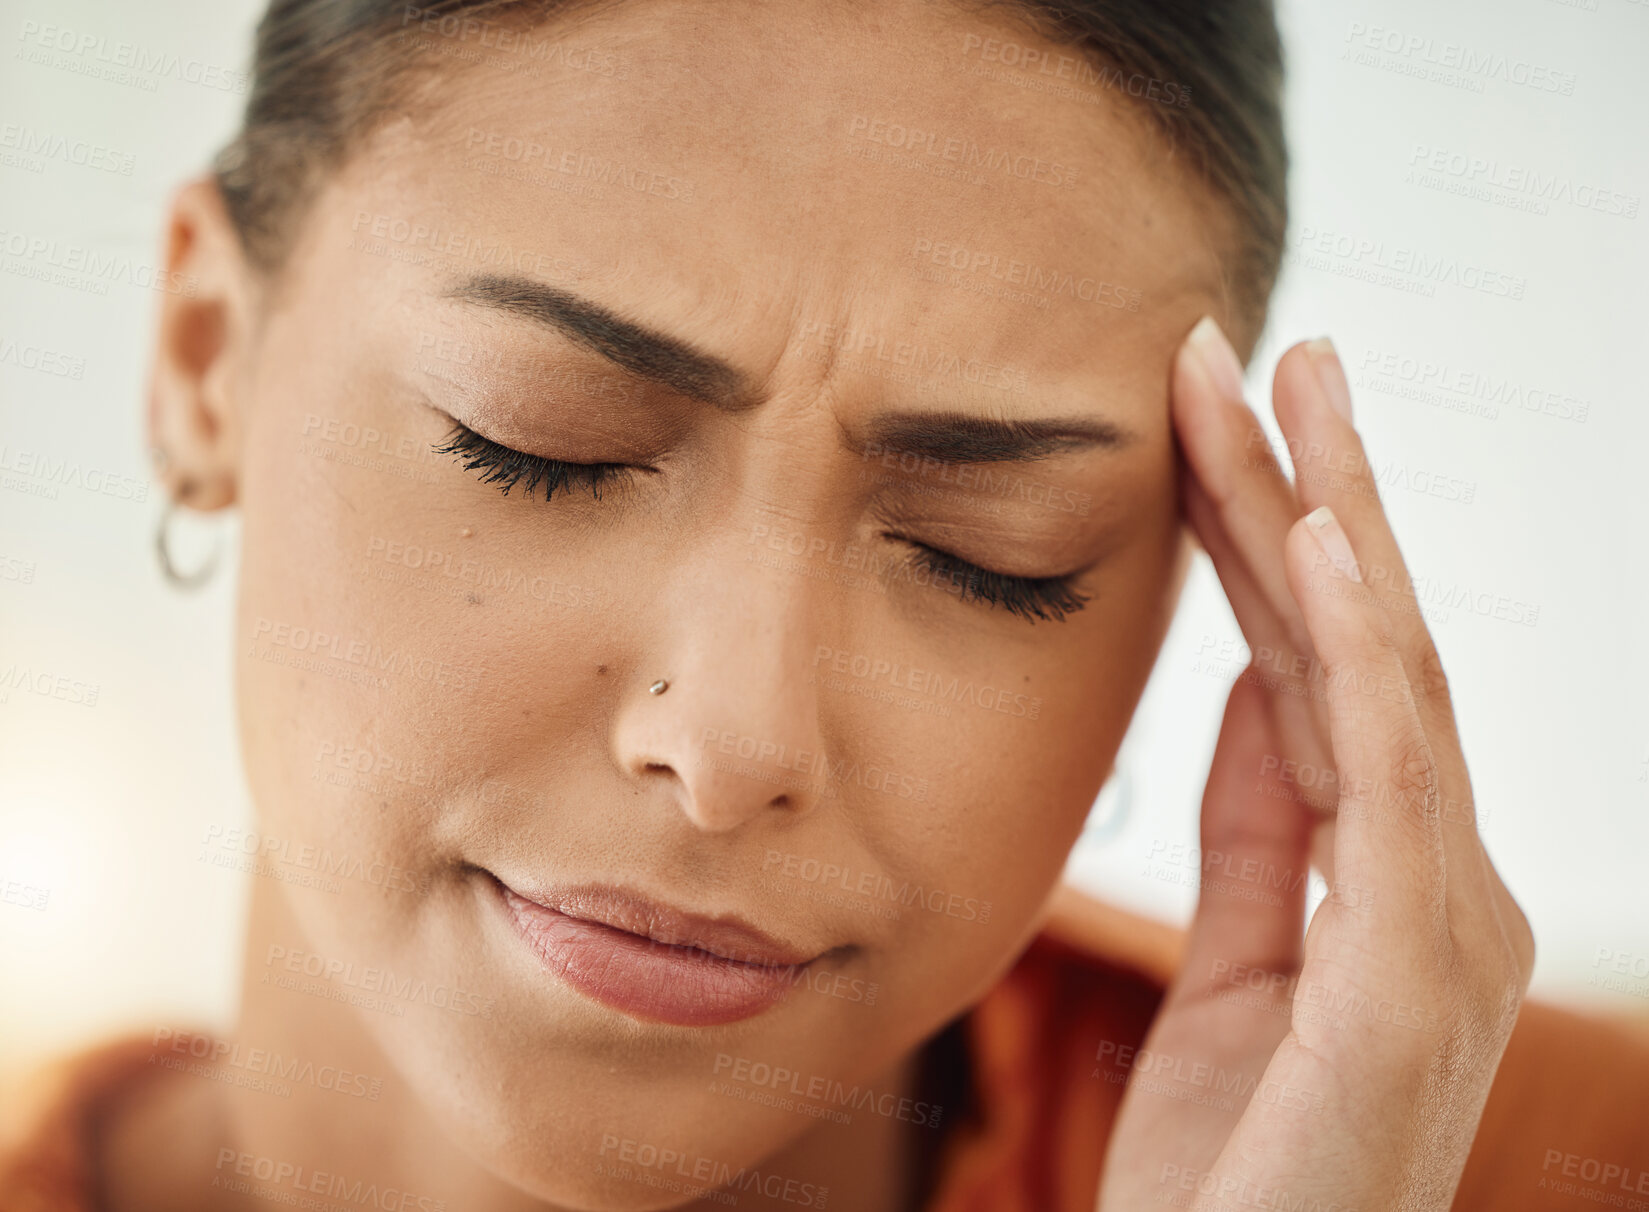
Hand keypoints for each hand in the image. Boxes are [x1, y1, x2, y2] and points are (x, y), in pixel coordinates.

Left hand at [1095, 320, 1534, 1211]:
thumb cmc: (1230, 1170)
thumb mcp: (1232, 965)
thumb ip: (1260, 834)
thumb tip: (1250, 691)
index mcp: (1384, 878)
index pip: (1318, 667)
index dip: (1267, 537)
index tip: (1208, 418)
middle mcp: (1436, 884)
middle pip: (1362, 646)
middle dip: (1308, 490)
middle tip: (1256, 347)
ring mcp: (1442, 929)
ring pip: (1387, 683)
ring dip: (1336, 528)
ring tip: (1288, 392)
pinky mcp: (1413, 982)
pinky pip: (1389, 787)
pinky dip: (1367, 660)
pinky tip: (1327, 549)